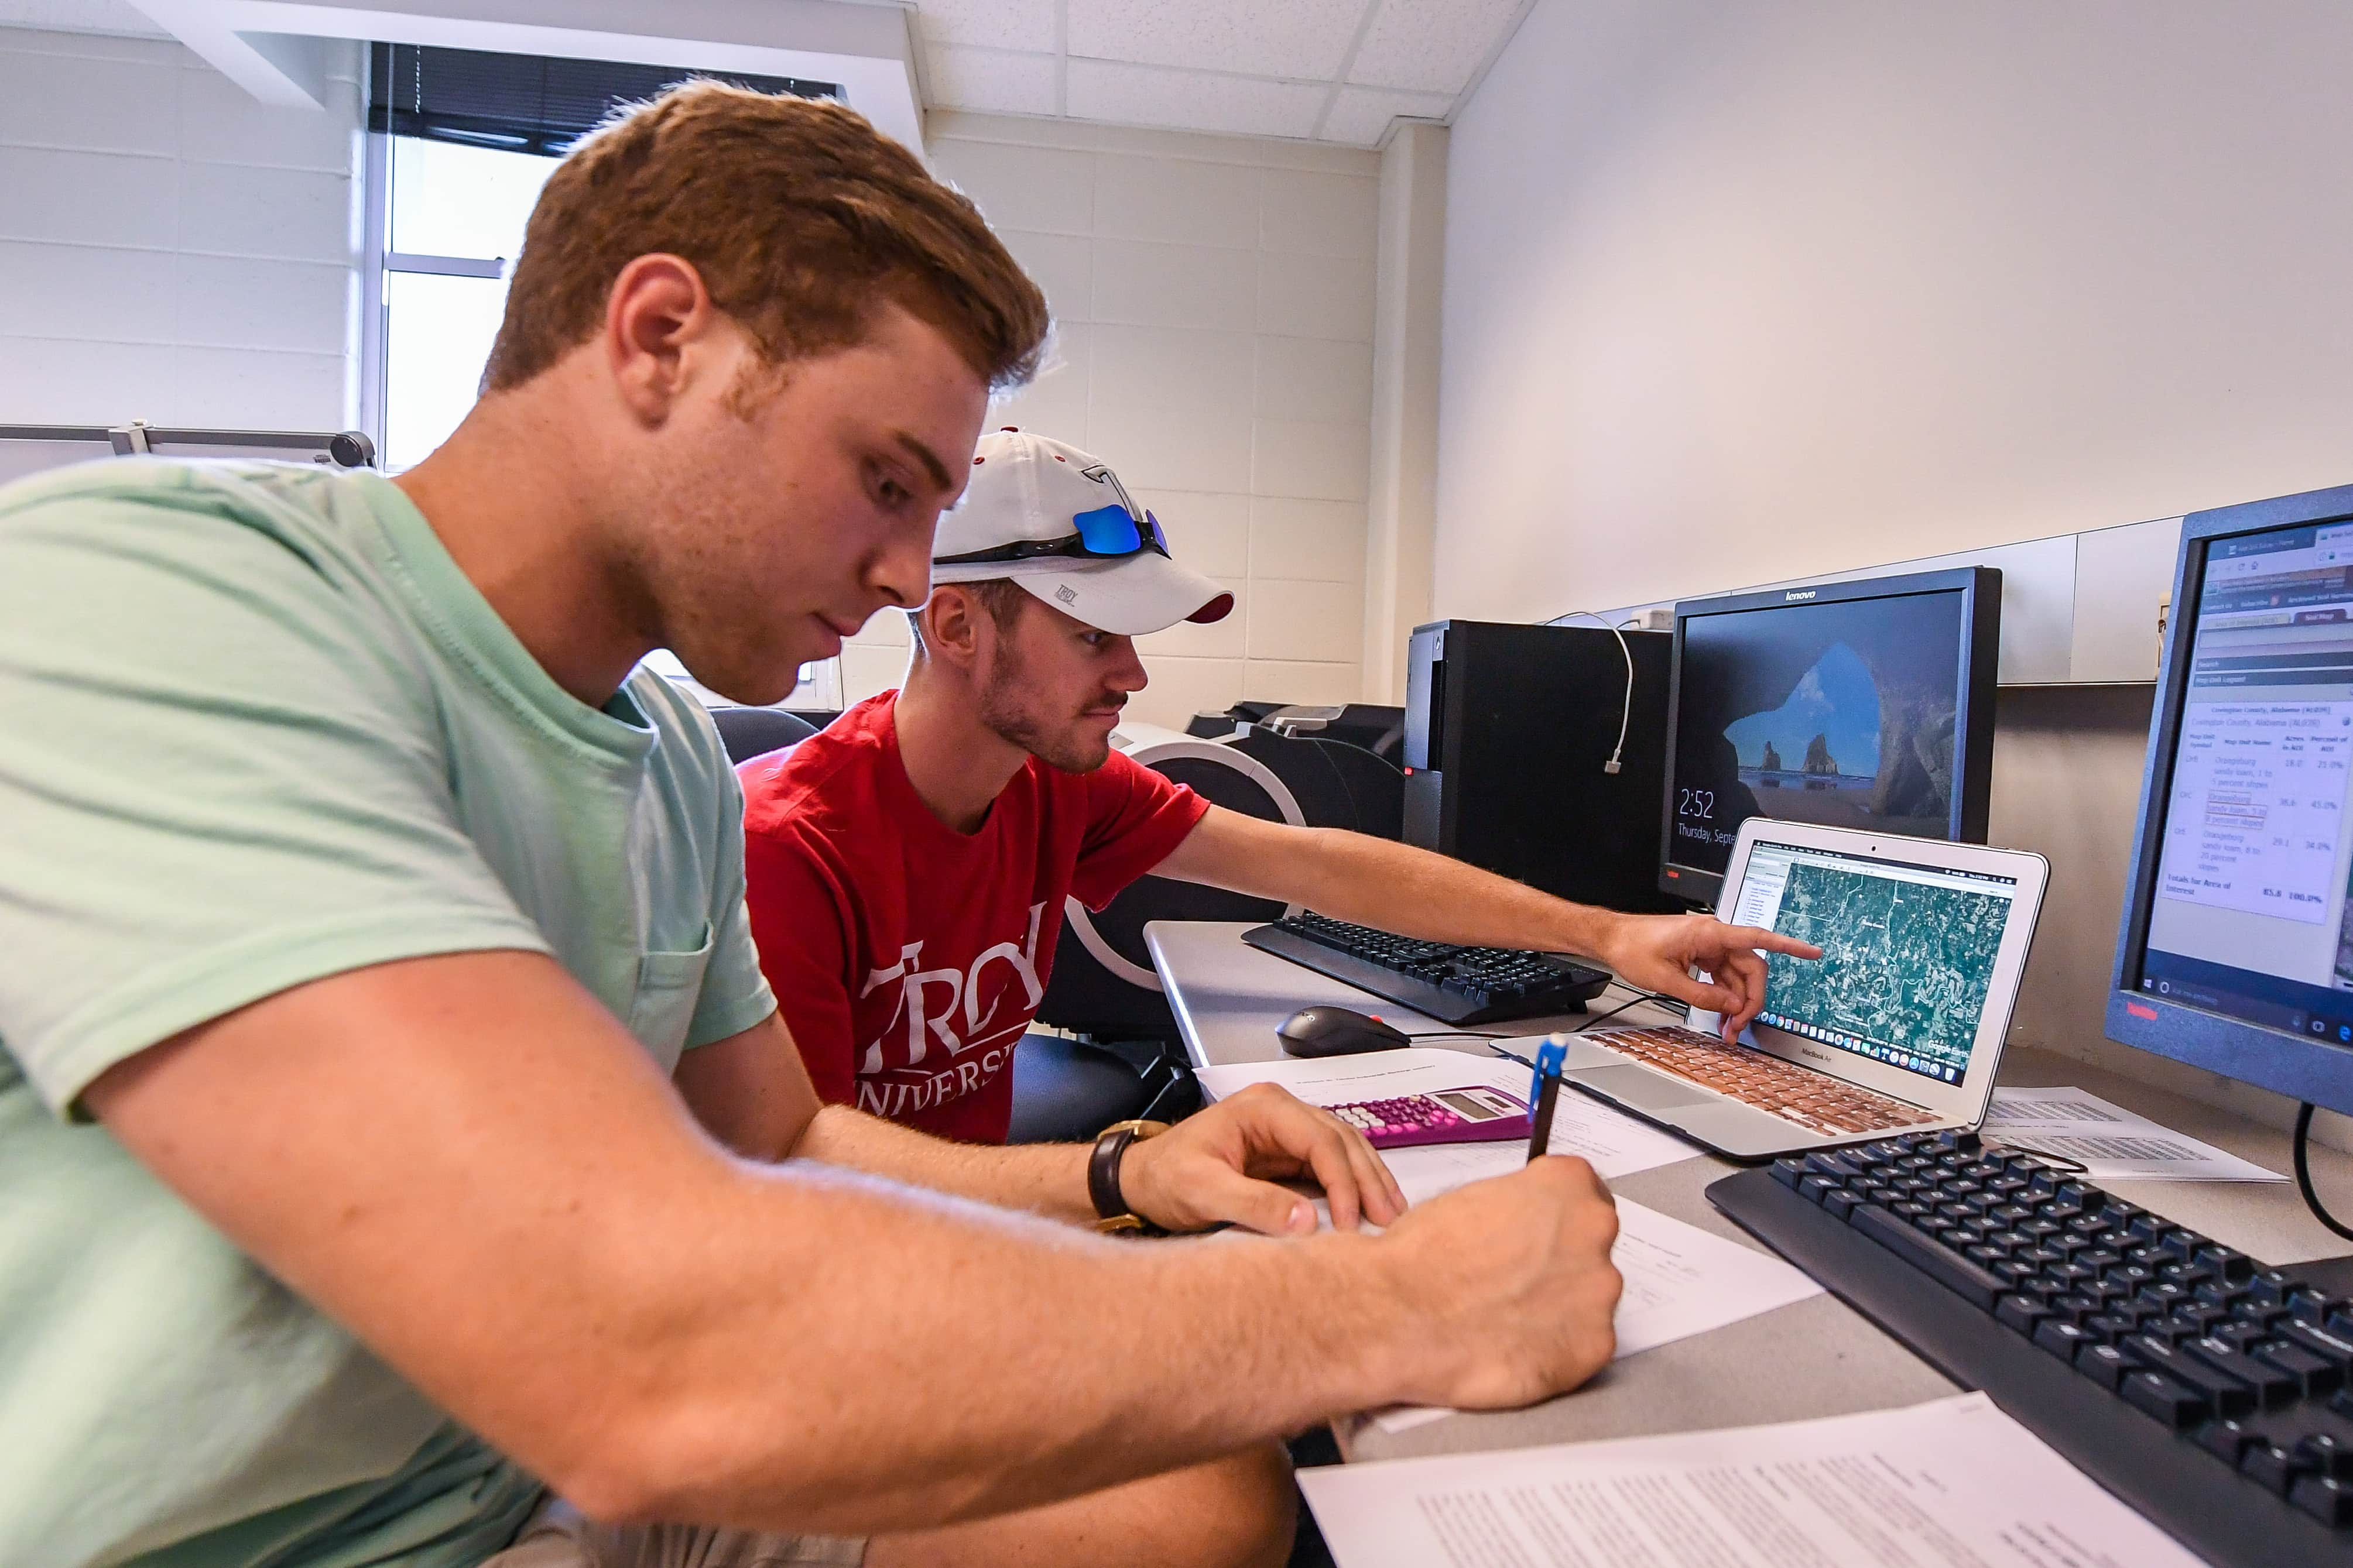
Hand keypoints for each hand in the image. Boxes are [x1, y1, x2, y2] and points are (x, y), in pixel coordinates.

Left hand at [1116, 1083, 1407, 1236]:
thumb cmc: (1164, 1179)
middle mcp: (1280, 1111)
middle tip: (1390, 1222)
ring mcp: (1285, 1130)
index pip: (1321, 1141)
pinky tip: (1369, 1209)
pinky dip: (1352, 1186)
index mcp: (1263, 1108)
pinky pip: (1328, 1165)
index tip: (1351, 1225)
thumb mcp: (1202, 1192)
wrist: (1138, 1180)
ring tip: (1392, 1216)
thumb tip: (1309, 1223)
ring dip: (1368, 1181)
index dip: (1343, 1183)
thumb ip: (1253, 1204)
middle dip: (1368, 1181)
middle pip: (1340, 1141)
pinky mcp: (1285, 1153)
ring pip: (1343, 1149)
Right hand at [1374, 1157, 1623, 1408]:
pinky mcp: (1593, 1347)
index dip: (1554, 1216)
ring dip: (1558, 1306)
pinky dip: (1556, 1348)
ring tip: (1506, 1316)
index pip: (1584, 1191)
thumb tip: (1524, 1226)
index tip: (1541, 1230)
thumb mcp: (1471, 1199)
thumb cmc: (1422, 1258)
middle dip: (1558, 1261)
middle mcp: (1594, 1233)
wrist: (1399, 1315)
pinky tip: (1515, 1343)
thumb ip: (1518, 1207)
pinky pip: (1584, 1344)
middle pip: (1589, 1245)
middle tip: (1513, 1279)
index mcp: (1567, 1186)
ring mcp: (1600, 1293)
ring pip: (1588, 1298)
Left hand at [1594, 913, 1820, 1038]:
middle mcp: (1714, 937)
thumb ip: (1703, 996)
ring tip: (1727, 1031)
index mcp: (1710, 934)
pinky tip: (1721, 1016)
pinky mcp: (1701, 955)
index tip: (1812, 953)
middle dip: (1750, 1000)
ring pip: (1737, 977)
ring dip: (1736, 1004)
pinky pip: (1722, 977)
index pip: (1758, 938)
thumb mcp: (1668, 980)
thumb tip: (1733, 1007)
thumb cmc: (1633, 948)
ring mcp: (1708, 946)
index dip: (1789, 946)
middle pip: (1750, 969)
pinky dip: (1724, 997)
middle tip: (1739, 1028)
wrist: (1612, 939)